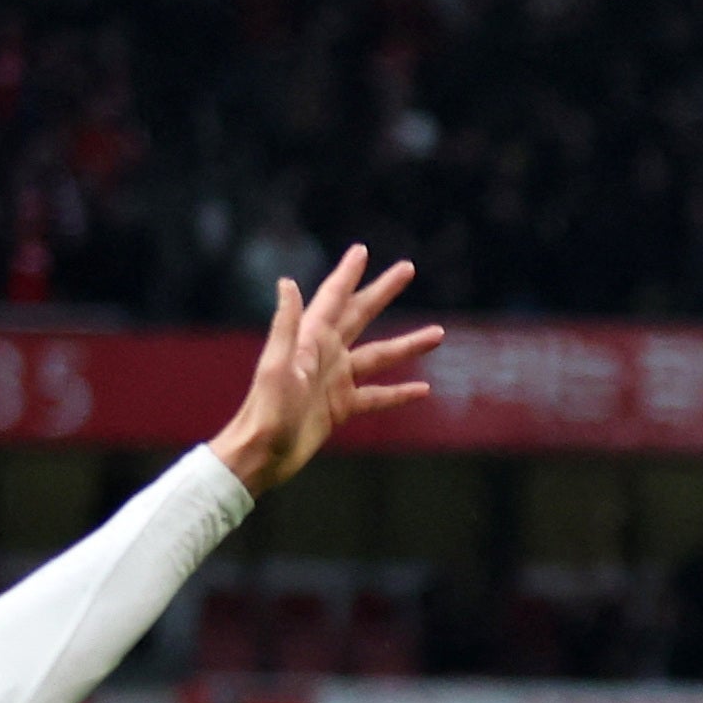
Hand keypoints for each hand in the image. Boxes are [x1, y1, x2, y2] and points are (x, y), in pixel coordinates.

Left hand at [208, 247, 442, 494]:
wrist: (263, 451)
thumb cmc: (266, 409)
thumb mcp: (276, 365)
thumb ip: (286, 325)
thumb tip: (288, 283)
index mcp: (310, 339)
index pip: (334, 298)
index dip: (348, 274)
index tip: (362, 251)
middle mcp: (326, 354)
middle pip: (361, 315)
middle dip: (383, 292)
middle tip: (407, 269)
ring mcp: (336, 380)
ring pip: (380, 356)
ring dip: (408, 344)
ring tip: (439, 334)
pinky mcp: (342, 407)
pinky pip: (378, 396)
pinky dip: (400, 393)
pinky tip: (424, 389)